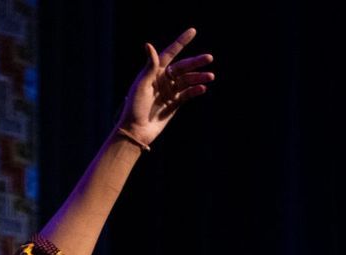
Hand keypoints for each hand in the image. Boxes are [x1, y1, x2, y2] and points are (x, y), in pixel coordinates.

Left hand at [118, 27, 214, 147]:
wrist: (136, 130)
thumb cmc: (134, 106)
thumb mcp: (142, 85)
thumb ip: (150, 66)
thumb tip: (149, 45)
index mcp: (154, 71)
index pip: (170, 53)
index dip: (181, 42)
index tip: (193, 32)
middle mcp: (163, 79)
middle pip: (183, 67)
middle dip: (196, 62)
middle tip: (209, 58)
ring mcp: (169, 91)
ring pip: (187, 81)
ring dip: (199, 77)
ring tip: (211, 76)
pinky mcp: (174, 104)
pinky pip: (187, 94)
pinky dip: (195, 90)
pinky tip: (203, 88)